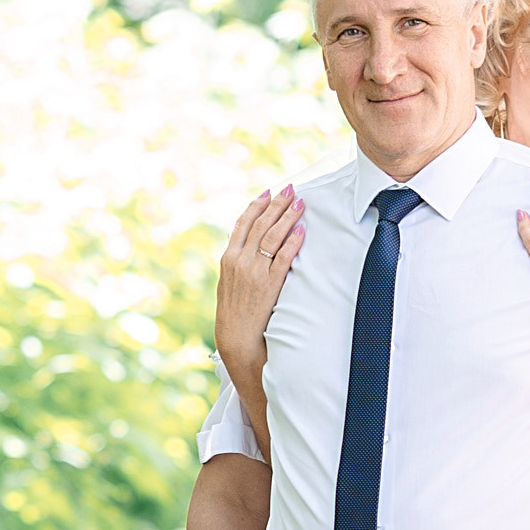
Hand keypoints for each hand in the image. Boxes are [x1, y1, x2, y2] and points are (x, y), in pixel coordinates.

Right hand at [215, 185, 303, 395]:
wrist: (236, 339)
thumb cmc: (234, 313)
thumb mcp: (228, 283)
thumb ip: (236, 263)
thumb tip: (247, 245)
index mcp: (228, 258)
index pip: (243, 223)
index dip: (256, 205)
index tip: (268, 192)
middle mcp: (239, 261)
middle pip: (260, 224)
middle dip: (277, 204)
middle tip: (290, 189)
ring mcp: (254, 272)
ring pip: (272, 236)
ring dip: (287, 216)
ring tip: (300, 203)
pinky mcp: (269, 284)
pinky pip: (284, 258)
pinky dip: (293, 242)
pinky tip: (302, 230)